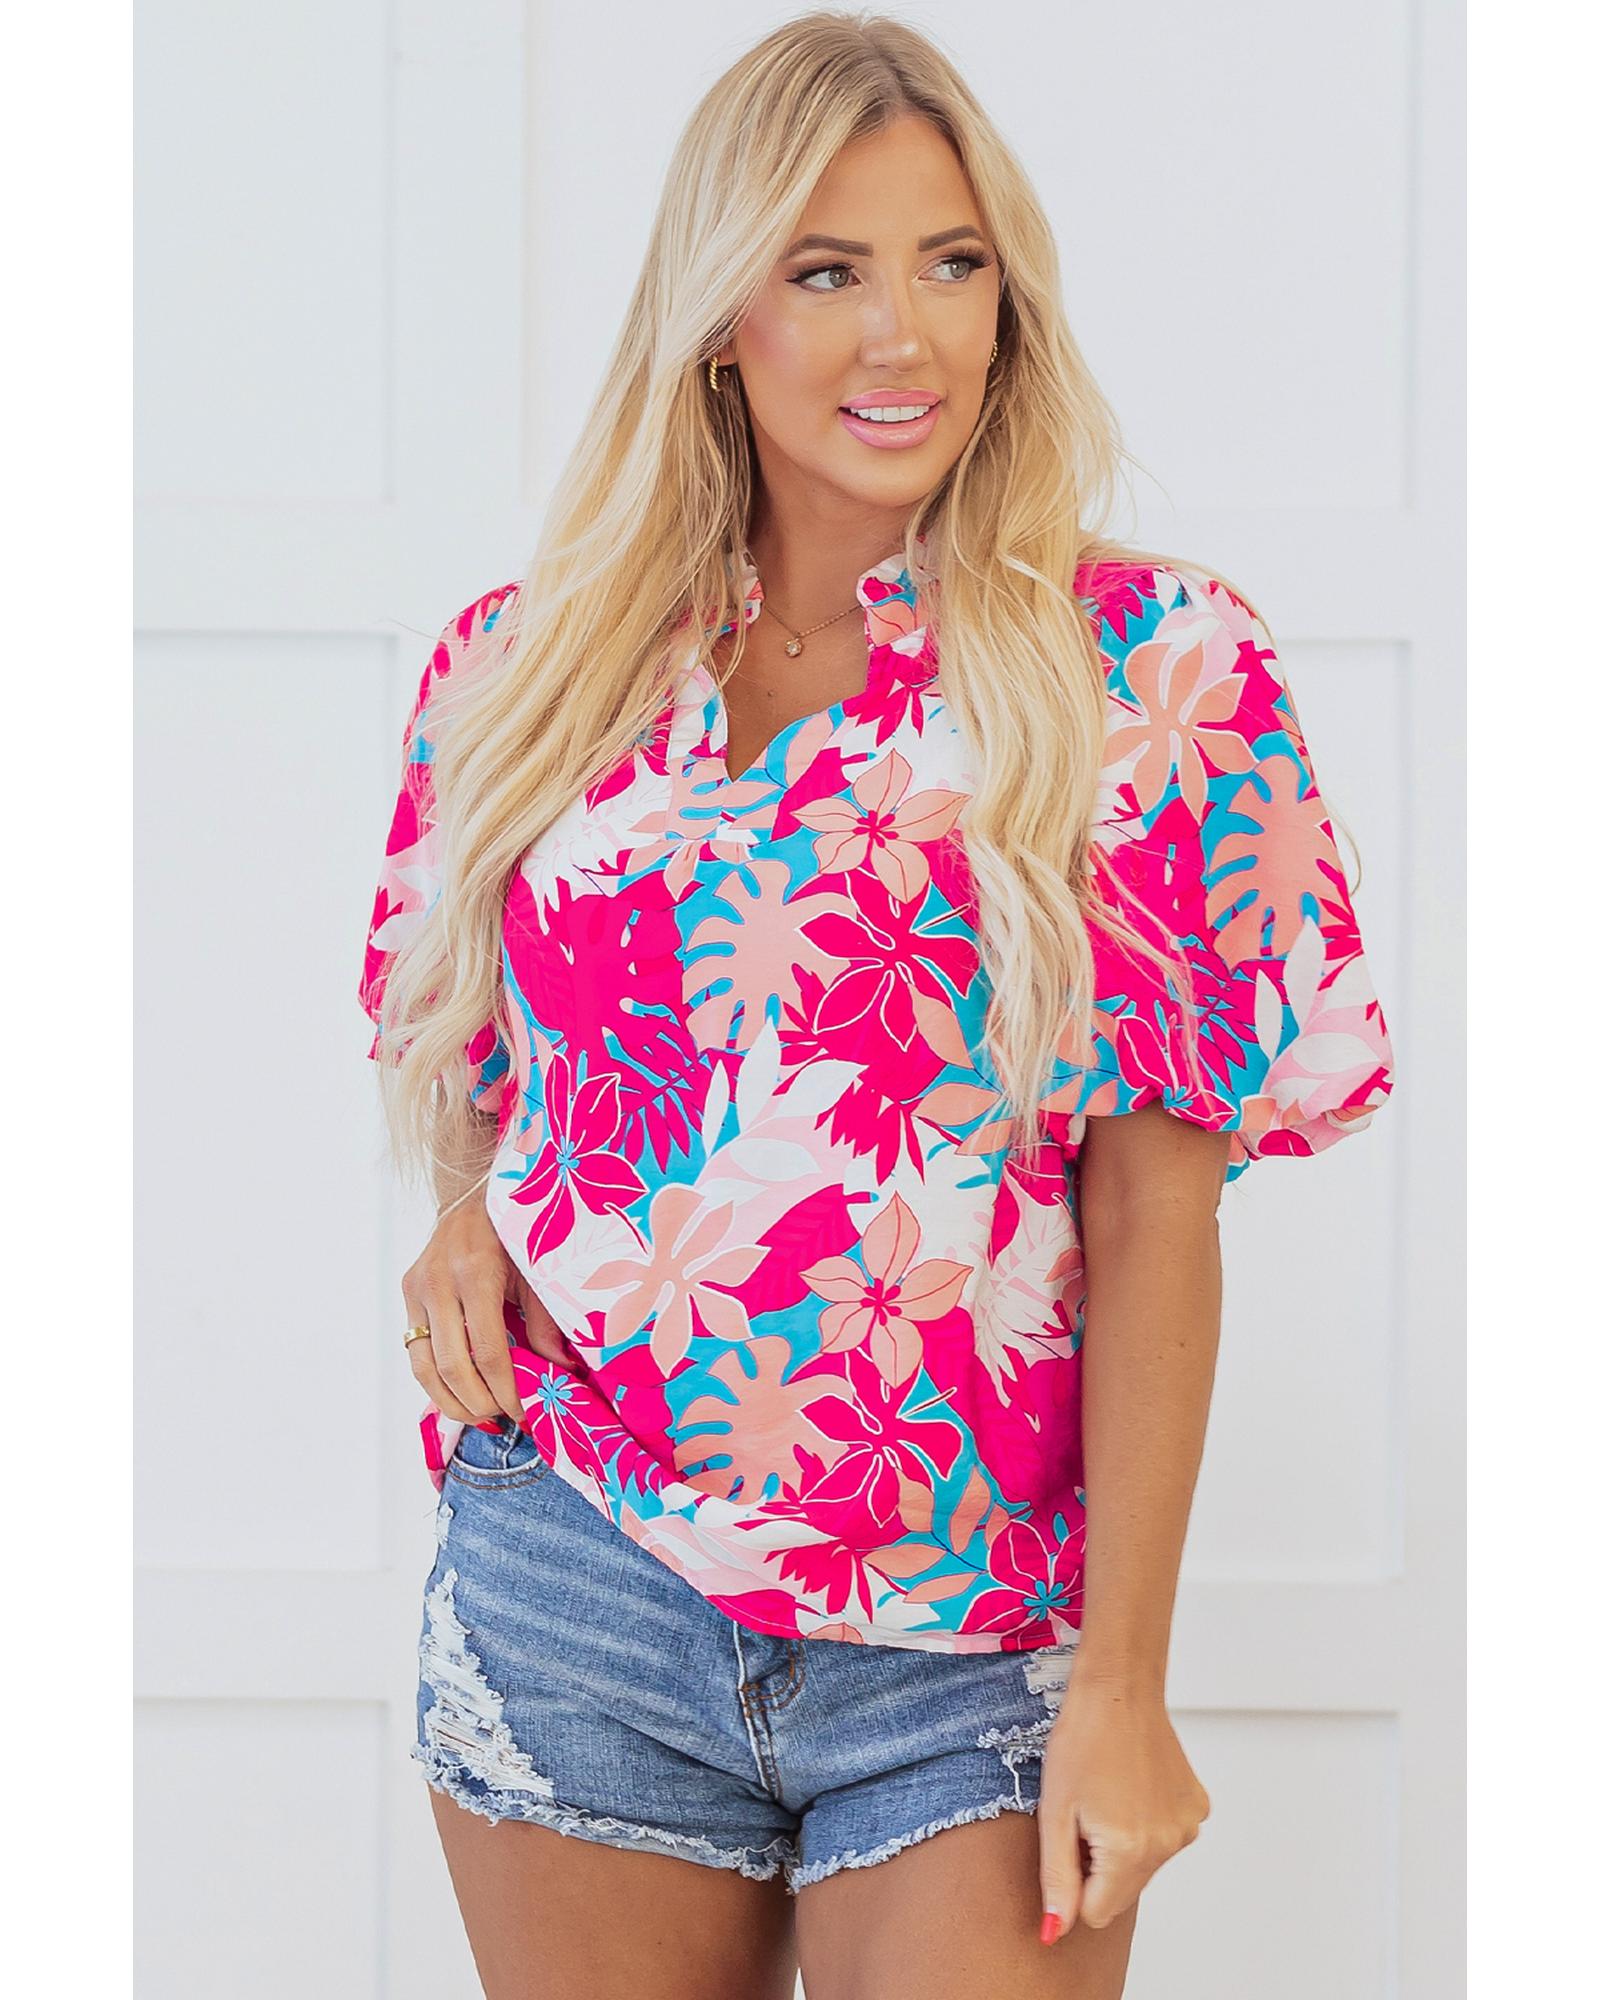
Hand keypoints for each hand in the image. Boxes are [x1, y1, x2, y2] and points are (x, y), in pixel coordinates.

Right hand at [400, 1192, 574, 1426]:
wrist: (476, 1193)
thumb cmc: (515, 1232)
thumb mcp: (538, 1271)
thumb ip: (546, 1322)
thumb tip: (560, 1370)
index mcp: (477, 1272)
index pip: (489, 1351)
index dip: (505, 1390)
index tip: (522, 1411)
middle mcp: (440, 1280)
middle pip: (453, 1366)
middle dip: (478, 1402)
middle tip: (503, 1417)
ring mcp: (417, 1286)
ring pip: (424, 1366)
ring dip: (450, 1400)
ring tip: (479, 1415)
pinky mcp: (407, 1292)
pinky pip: (415, 1350)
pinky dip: (435, 1380)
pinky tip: (458, 1393)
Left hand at [1036, 1671, 1208, 1940]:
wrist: (1119, 1690)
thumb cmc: (1080, 1741)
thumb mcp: (1055, 1811)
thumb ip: (1057, 1878)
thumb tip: (1055, 1931)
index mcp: (1129, 1850)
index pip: (1096, 1912)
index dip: (1076, 1880)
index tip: (1072, 1837)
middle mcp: (1167, 1845)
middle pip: (1122, 1892)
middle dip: (1100, 1866)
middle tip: (1087, 1814)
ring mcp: (1187, 1827)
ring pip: (1144, 1867)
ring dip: (1124, 1847)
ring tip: (1109, 1796)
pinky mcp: (1197, 1809)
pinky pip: (1165, 1839)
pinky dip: (1147, 1825)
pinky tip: (1133, 1788)